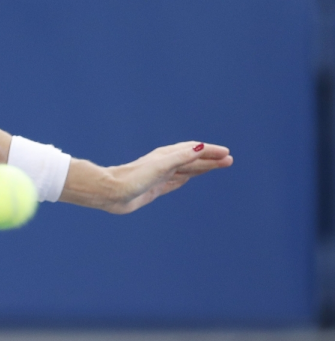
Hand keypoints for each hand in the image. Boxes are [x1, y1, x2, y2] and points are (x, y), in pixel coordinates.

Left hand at [103, 142, 232, 213]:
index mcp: (165, 156)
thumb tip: (200, 147)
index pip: (193, 150)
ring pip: (186, 170)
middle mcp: (163, 164)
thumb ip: (180, 157)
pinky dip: (186, 178)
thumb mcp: (159, 167)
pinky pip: (176, 181)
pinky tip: (190, 178)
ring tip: (217, 166)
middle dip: (210, 159)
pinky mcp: (154, 188)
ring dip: (202, 168)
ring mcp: (159, 176)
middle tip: (229, 161)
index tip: (227, 154)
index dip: (210, 151)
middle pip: (192, 159)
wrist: (110, 192)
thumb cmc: (132, 179)